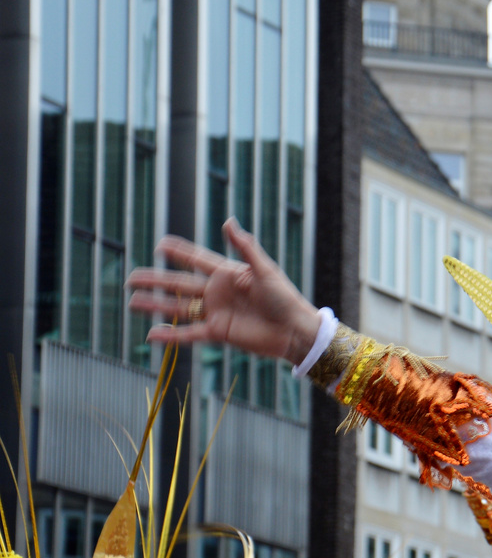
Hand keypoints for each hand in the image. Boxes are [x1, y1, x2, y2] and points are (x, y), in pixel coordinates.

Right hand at [126, 218, 322, 364]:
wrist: (294, 330)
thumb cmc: (284, 298)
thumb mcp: (265, 270)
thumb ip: (245, 247)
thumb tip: (228, 221)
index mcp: (227, 274)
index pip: (196, 259)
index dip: (179, 252)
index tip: (160, 244)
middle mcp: (217, 292)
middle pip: (179, 283)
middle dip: (155, 280)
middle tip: (131, 277)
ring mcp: (215, 312)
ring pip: (178, 307)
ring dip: (156, 304)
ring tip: (132, 301)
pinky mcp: (218, 332)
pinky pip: (189, 333)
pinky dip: (172, 335)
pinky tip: (151, 334)